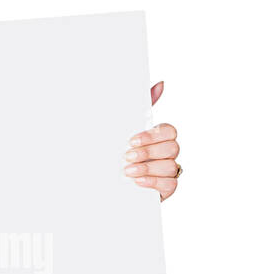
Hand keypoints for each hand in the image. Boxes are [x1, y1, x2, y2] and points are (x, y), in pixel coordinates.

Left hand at [123, 80, 180, 201]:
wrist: (102, 181)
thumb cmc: (115, 151)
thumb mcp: (123, 128)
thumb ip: (142, 106)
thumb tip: (160, 84)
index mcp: (157, 137)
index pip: (169, 130)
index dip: (152, 135)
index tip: (131, 140)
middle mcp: (166, 153)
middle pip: (172, 147)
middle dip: (148, 152)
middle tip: (127, 156)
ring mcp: (168, 171)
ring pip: (171, 166)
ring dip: (147, 168)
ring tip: (127, 170)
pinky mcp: (166, 188)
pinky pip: (170, 184)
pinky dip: (153, 182)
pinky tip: (137, 181)